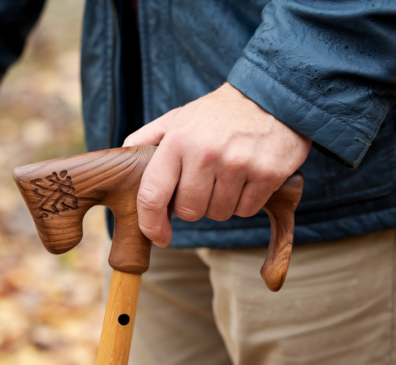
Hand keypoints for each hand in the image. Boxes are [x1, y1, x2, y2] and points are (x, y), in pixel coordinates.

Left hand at [123, 83, 311, 247]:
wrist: (270, 96)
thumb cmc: (217, 114)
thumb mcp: (177, 118)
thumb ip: (147, 139)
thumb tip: (124, 159)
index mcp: (177, 141)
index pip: (152, 195)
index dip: (151, 224)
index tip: (159, 236)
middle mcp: (205, 153)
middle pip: (189, 211)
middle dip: (194, 205)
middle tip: (204, 182)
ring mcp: (238, 164)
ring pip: (218, 213)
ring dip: (221, 203)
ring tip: (227, 175)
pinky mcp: (267, 174)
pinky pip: (245, 210)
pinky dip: (244, 201)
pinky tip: (247, 177)